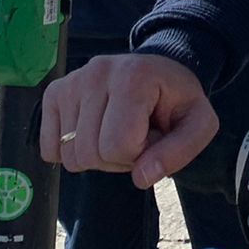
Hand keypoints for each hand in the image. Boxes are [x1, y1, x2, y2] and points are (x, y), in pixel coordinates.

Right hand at [40, 53, 216, 187]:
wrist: (159, 70)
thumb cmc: (177, 100)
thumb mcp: (199, 124)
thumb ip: (179, 152)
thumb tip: (141, 178)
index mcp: (134, 77)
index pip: (119, 145)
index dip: (139, 153)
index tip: (152, 135)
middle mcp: (96, 73)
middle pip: (91, 153)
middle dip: (117, 157)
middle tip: (135, 134)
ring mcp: (72, 81)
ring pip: (70, 155)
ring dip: (96, 155)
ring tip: (116, 129)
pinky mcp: (55, 93)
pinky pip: (50, 148)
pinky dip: (71, 151)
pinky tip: (94, 131)